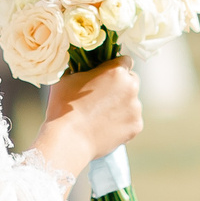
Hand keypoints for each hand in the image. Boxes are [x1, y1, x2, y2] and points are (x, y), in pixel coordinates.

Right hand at [36, 60, 142, 179]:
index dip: (114, 67)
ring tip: (101, 116)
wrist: (68, 140)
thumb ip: (81, 68)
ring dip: (121, 105)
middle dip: (120, 85)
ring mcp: (135, 108)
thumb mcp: (67, 77)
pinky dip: (122, 122)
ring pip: (132, 102)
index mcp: (116, 71)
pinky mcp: (136, 126)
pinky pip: (131, 120)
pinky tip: (105, 127)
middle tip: (103, 96)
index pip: (125, 60)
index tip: (106, 75)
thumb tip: (81, 65)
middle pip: (132, 80)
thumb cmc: (63, 106)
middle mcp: (131, 87)